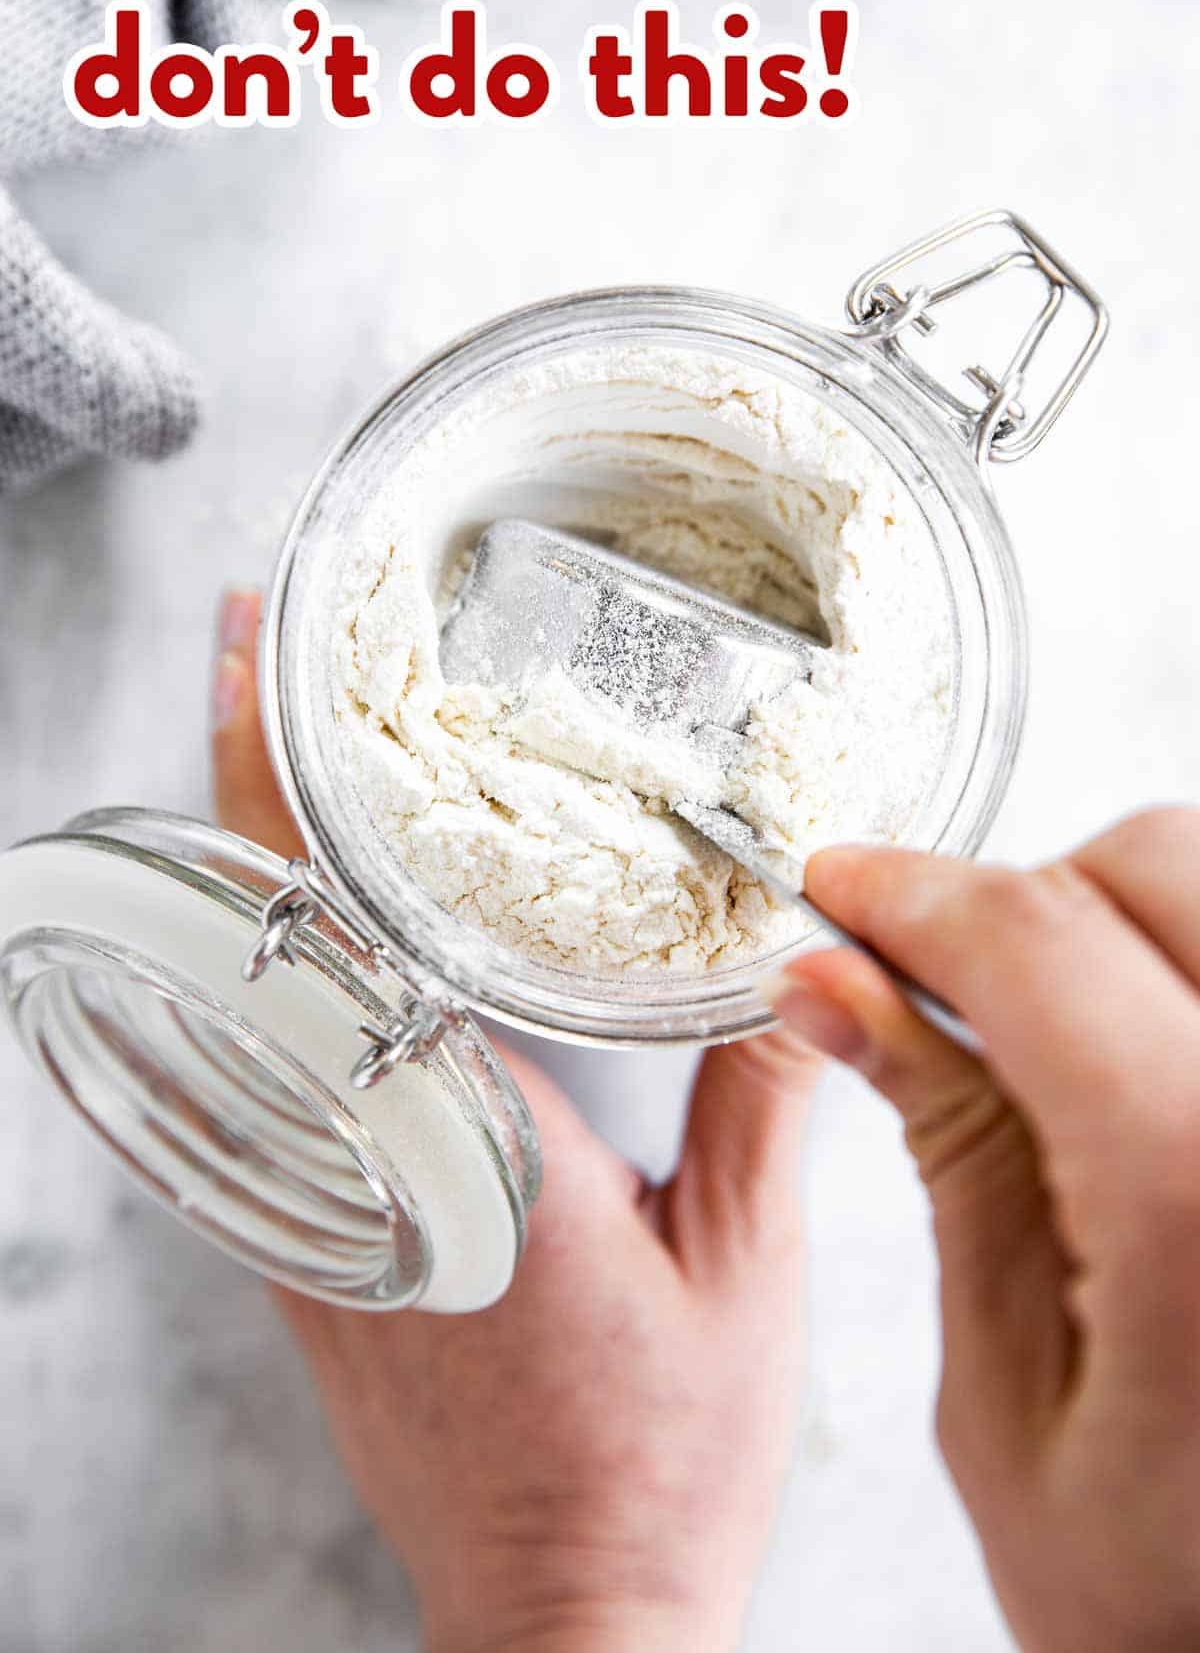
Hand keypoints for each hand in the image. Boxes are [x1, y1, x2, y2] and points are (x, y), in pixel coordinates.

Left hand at [212, 590, 831, 1652]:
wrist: (565, 1619)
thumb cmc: (657, 1465)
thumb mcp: (743, 1272)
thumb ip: (760, 1101)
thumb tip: (800, 969)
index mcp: (471, 1148)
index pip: (344, 928)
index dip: (280, 784)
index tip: (252, 662)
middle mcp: (363, 1170)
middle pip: (260, 938)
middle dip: (237, 783)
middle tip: (247, 653)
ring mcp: (317, 1222)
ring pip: (245, 1007)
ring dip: (249, 875)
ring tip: (273, 761)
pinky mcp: (310, 1266)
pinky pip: (264, 1089)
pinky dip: (270, 985)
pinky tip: (308, 944)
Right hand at [779, 814, 1199, 1651]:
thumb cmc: (1169, 1611)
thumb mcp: (1006, 1396)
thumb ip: (946, 1149)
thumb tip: (839, 988)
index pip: (1040, 945)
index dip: (913, 896)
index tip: (843, 895)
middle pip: (1158, 864)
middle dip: (1022, 898)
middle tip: (941, 978)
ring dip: (1118, 919)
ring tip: (1053, 1034)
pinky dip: (1183, 964)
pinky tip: (1142, 1057)